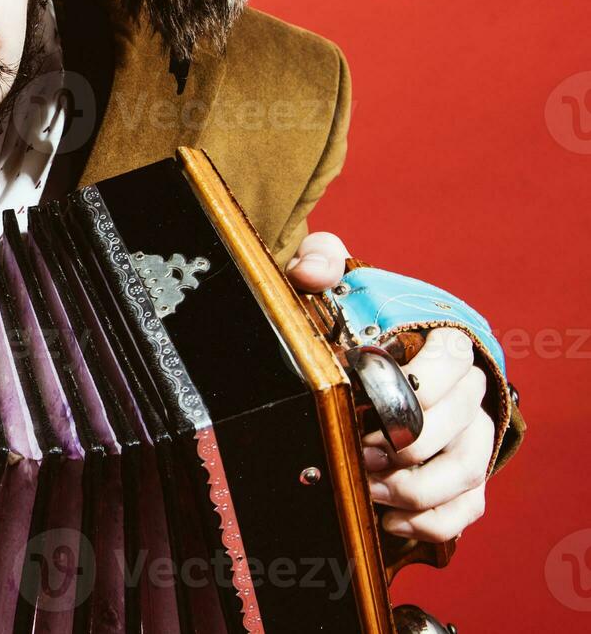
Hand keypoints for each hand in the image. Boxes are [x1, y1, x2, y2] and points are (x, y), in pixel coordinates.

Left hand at [284, 232, 492, 543]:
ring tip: (371, 485)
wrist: (362, 370)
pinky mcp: (461, 479)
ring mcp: (468, 438)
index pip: (453, 356)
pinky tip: (389, 518)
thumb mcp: (333, 284)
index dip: (422, 380)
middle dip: (410, 442)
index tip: (375, 391)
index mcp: (441, 344)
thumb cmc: (354, 325)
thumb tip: (312, 271)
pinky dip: (431, 520)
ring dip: (418, 486)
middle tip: (364, 451)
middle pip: (460, 422)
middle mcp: (465, 393)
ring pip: (468, 471)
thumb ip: (321, 261)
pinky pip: (465, 508)